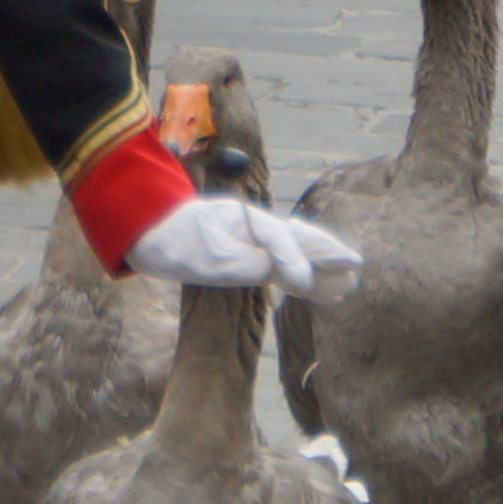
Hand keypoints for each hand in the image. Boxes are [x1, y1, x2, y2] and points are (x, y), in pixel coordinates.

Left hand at [124, 190, 369, 294]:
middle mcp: (252, 223)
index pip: (277, 239)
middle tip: (356, 266)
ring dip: (321, 259)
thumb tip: (278, 273)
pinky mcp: (246, 248)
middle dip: (327, 252)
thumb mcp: (203, 258)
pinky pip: (282, 257)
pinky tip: (316, 278)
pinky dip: (303, 267)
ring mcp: (250, 234)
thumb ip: (244, 264)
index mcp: (242, 220)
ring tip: (348, 272)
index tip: (305, 283)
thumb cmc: (173, 244)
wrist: (146, 230)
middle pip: (297, 236)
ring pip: (295, 246)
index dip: (294, 260)